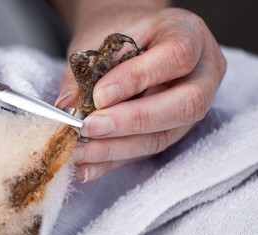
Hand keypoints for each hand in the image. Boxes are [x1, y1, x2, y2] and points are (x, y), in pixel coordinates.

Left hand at [55, 3, 225, 181]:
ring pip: (163, 137)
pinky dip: (112, 161)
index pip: (176, 57)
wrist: (131, 40)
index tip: (99, 95)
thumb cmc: (117, 32)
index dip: (138, 78)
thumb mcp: (100, 39)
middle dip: (131, 122)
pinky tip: (86, 168)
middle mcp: (202, 73)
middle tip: (88, 128)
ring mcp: (191, 107)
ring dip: (115, 149)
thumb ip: (85, 70)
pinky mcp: (172, 131)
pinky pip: (145, 151)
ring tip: (78, 152)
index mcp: (189, 34)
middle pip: (184, 105)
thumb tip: (67, 106)